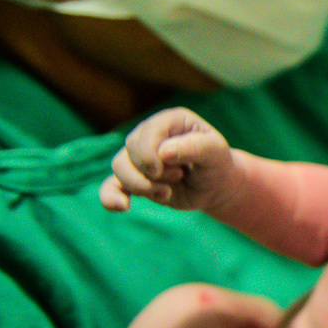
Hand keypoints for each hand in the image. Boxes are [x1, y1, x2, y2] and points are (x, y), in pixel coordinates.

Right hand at [99, 107, 233, 212]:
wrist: (214, 187)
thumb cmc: (216, 165)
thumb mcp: (216, 154)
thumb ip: (195, 148)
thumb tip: (163, 152)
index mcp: (170, 121)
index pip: (148, 132)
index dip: (154, 154)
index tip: (176, 171)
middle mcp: (149, 134)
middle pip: (131, 150)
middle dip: (154, 172)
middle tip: (179, 176)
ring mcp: (137, 156)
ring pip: (119, 167)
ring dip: (142, 186)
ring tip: (166, 192)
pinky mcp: (132, 177)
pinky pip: (110, 186)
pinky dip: (111, 197)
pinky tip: (123, 207)